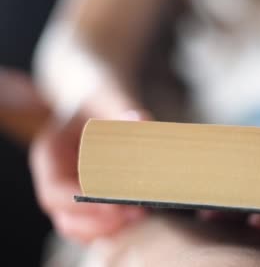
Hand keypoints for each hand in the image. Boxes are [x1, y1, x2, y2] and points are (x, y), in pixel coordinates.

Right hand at [30, 107, 149, 242]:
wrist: (97, 105)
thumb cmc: (99, 102)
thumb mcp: (107, 99)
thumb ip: (123, 108)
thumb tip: (141, 122)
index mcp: (50, 154)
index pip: (54, 191)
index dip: (81, 202)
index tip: (112, 204)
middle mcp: (56, 179)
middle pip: (65, 216)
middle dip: (100, 220)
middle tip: (135, 212)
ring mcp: (70, 194)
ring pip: (80, 226)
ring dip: (108, 227)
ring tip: (141, 213)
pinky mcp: (89, 201)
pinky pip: (95, 224)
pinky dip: (114, 226)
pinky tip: (140, 214)